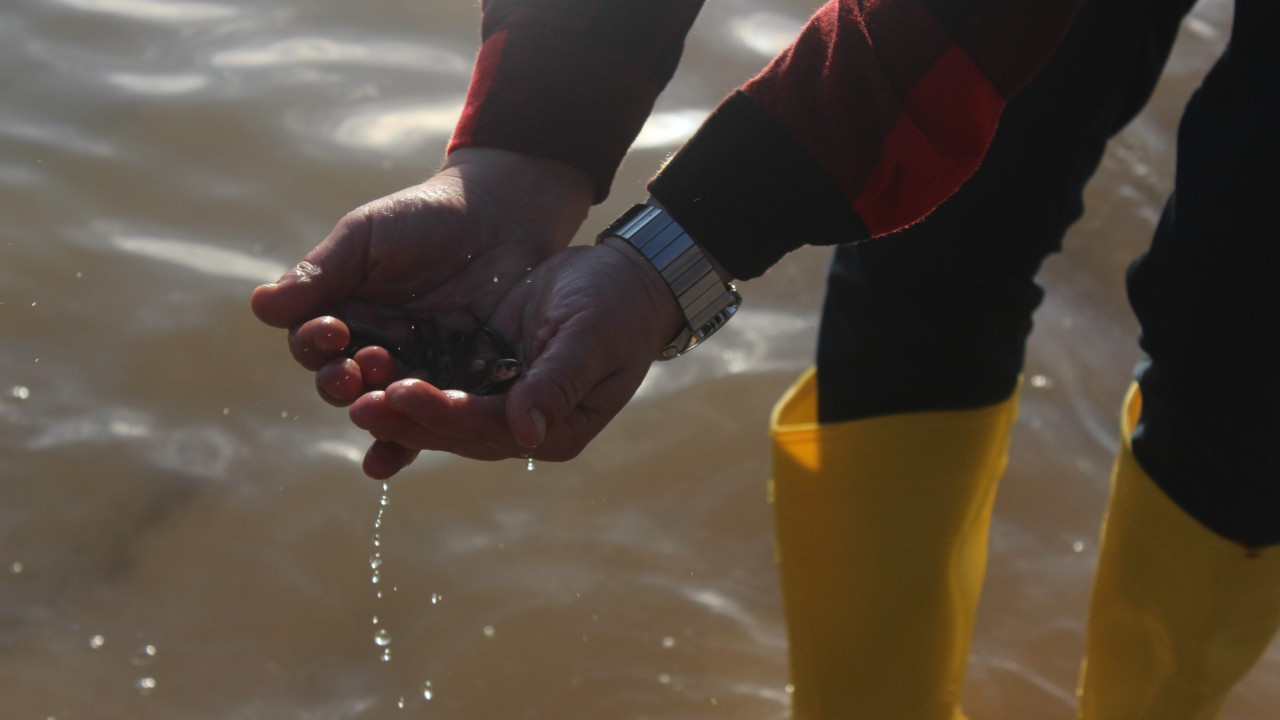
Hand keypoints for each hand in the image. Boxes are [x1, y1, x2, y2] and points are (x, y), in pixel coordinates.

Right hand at [249, 148, 593, 405]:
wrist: (499, 217)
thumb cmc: (423, 218)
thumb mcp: (368, 237)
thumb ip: (322, 272)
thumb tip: (260, 306)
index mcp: (343, 318)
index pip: (313, 345)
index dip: (315, 344)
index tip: (332, 330)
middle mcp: (373, 354)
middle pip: (343, 384)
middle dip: (343, 383)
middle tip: (354, 373)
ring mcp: (417, 375)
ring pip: (386, 407)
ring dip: (380, 412)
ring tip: (384, 403)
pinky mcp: (461, 390)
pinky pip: (437, 420)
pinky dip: (419, 438)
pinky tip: (400, 460)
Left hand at [347, 241, 684, 477]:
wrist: (626, 281)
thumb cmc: (618, 308)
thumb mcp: (593, 338)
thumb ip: (558, 382)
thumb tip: (527, 431)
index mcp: (554, 430)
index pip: (487, 429)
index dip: (442, 414)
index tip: (399, 393)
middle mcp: (522, 427)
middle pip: (453, 429)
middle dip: (403, 416)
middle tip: (354, 399)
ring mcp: (501, 404)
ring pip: (437, 411)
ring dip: (393, 399)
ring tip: (347, 383)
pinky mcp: (483, 375)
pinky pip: (436, 382)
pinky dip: (402, 375)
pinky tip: (364, 364)